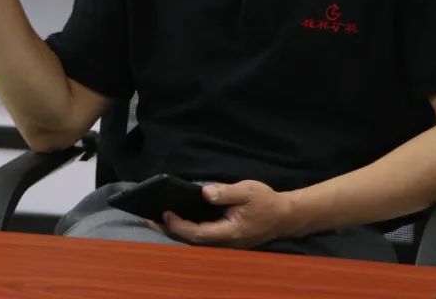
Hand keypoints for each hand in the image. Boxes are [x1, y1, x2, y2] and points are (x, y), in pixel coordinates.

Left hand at [162, 180, 295, 248]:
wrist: (286, 216)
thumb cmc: (266, 202)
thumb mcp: (247, 191)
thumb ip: (225, 193)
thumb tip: (204, 193)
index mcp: (229, 232)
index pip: (197, 233)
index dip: (179, 225)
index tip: (165, 212)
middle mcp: (225, 243)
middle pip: (192, 241)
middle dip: (170, 230)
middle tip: (149, 219)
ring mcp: (226, 243)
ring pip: (196, 241)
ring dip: (177, 231)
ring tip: (158, 219)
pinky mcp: (226, 239)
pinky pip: (203, 237)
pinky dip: (187, 229)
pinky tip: (178, 219)